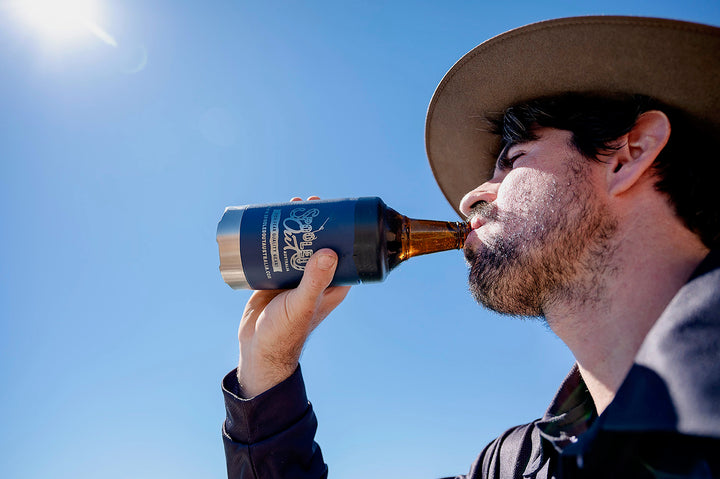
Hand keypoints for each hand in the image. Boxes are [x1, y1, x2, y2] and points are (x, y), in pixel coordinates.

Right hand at [236, 198, 350, 397]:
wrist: (258, 351)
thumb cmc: (285, 333)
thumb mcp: (302, 304)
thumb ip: (315, 281)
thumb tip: (328, 251)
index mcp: (332, 286)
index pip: (343, 252)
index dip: (341, 231)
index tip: (333, 209)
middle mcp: (316, 280)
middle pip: (318, 244)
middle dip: (314, 222)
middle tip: (306, 203)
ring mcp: (295, 279)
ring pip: (297, 246)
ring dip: (293, 227)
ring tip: (287, 206)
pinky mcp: (274, 279)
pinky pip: (276, 253)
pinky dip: (273, 238)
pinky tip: (268, 222)